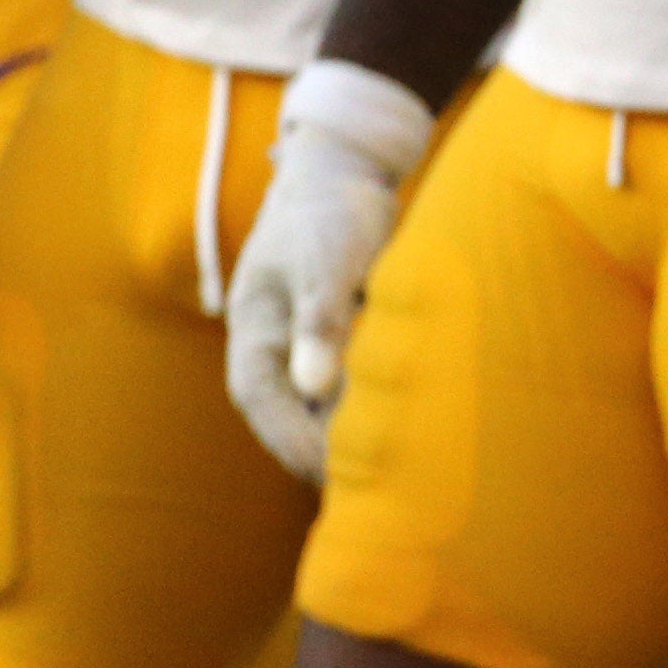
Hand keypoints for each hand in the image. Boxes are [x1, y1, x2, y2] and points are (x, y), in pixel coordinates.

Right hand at [223, 61, 431, 482]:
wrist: (346, 173)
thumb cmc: (330, 211)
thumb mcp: (327, 256)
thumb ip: (321, 317)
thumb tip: (313, 385)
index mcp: (253, 331)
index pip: (263, 401)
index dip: (292, 440)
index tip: (329, 473)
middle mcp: (275, 348)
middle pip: (291, 415)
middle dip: (323, 454)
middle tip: (371, 494)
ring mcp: (305, 347)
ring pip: (323, 406)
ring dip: (351, 437)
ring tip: (397, 478)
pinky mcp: (341, 342)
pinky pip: (352, 388)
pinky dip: (373, 409)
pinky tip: (413, 433)